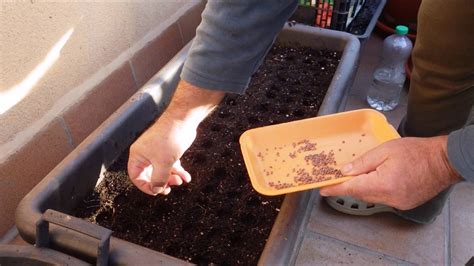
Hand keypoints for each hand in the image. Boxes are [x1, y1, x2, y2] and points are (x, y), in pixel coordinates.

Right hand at [128, 115, 193, 194]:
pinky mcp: (168, 150)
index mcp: (138, 155)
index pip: (136, 177)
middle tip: (170, 188)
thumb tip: (157, 189)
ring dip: (172, 178)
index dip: (145, 186)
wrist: (183, 120)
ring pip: (162, 171)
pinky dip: (178, 171)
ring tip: (181, 181)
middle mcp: (145, 154)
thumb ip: (159, 179)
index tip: (157, 191)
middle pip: (150, 175)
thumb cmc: (170, 137)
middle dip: (161, 182)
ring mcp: (157, 152)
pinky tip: (186, 177)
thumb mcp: (164, 163)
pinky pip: (171, 165)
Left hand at [320, 136, 460, 209]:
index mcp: (383, 183)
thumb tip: (345, 172)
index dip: (335, 189)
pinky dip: (377, 189)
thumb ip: (362, 162)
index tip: (322, 190)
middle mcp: (390, 197)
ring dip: (364, 186)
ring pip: (371, 196)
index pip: (352, 188)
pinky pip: (383, 198)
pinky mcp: (404, 204)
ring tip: (368, 171)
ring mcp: (398, 203)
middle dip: (350, 184)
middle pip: (360, 193)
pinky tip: (381, 178)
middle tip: (342, 175)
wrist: (443, 161)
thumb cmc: (416, 151)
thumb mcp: (385, 150)